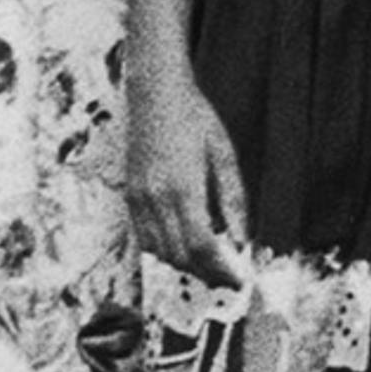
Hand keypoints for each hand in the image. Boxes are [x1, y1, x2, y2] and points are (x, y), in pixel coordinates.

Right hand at [126, 58, 249, 289]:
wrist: (155, 93)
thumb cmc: (194, 117)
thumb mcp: (223, 155)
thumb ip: (233, 200)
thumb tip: (240, 240)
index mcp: (183, 187)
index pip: (201, 246)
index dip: (221, 269)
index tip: (239, 278)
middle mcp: (156, 198)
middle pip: (181, 256)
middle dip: (206, 273)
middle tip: (228, 277)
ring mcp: (139, 198)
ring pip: (160, 252)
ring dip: (186, 265)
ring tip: (209, 264)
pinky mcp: (130, 195)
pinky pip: (145, 238)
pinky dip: (165, 251)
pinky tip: (183, 245)